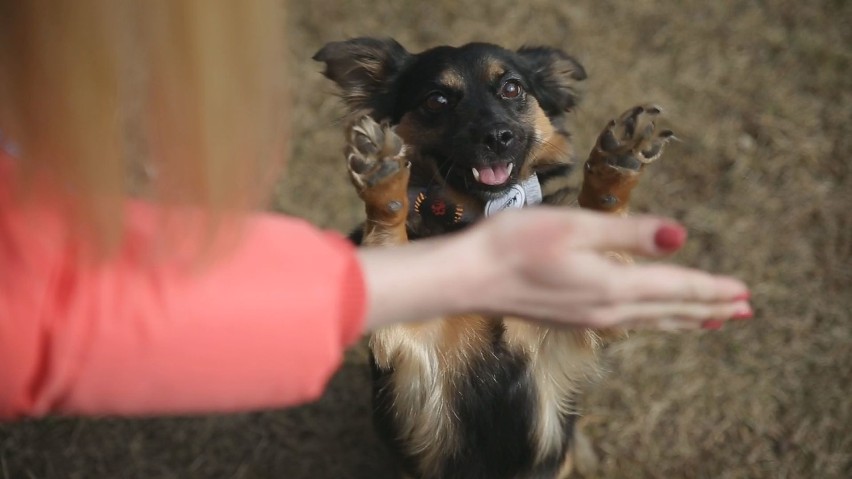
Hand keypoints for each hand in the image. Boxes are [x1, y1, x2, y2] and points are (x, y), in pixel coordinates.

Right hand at [359, 208, 750, 331]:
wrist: (468, 277)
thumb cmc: (514, 244)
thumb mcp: (575, 226)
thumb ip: (628, 232)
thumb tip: (680, 236)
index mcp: (613, 284)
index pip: (677, 289)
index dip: (713, 288)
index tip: (745, 292)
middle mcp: (607, 308)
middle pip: (671, 311)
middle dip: (710, 309)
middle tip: (744, 310)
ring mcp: (588, 317)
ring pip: (651, 320)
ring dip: (686, 319)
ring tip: (711, 320)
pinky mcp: (572, 316)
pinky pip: (630, 322)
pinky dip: (655, 320)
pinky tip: (652, 317)